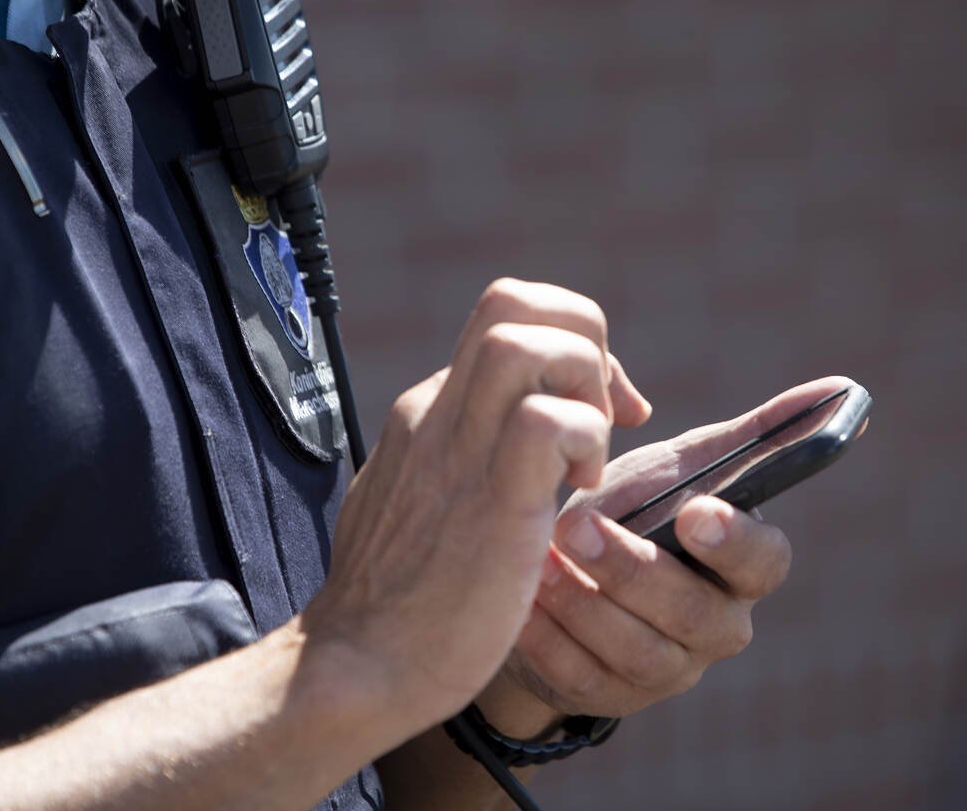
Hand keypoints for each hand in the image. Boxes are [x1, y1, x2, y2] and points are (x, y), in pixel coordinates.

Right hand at [303, 279, 648, 731]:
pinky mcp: (491, 499)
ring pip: (527, 341)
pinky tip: (581, 490)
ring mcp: (459, 449)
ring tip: (587, 455)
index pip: (505, 323)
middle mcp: (439, 412)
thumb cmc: (397, 600)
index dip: (570, 348)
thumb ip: (456, 461)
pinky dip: (585, 440)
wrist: (359, 665)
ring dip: (584, 385)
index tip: (602, 409)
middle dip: (583, 338)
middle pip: (512, 301)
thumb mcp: (416, 503)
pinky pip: (547, 420)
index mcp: (427, 412)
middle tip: (607, 412)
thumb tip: (508, 442)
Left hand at [480, 377, 856, 729]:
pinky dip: (549, 641)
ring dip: (584, 604)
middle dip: (633, 570)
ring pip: (637, 651)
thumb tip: (843, 387)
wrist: (554, 572)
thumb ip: (754, 436)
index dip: (735, 541)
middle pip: (693, 612)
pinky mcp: (609, 696)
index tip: (695, 511)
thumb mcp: (680, 469)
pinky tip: (522, 604)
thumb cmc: (633, 512)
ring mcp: (665, 670)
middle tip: (575, 527)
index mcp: (741, 567)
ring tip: (539, 561)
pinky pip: (583, 679)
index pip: (765, 561)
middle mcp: (716, 626)